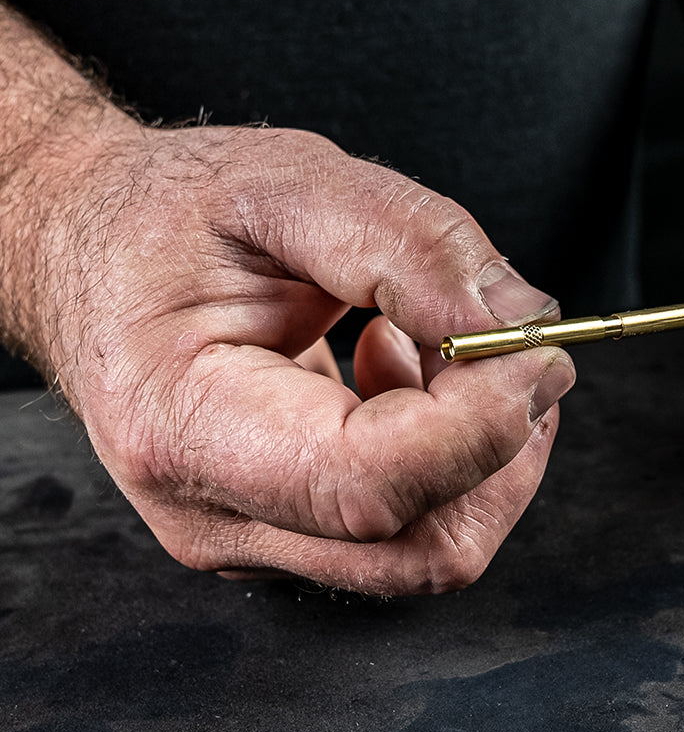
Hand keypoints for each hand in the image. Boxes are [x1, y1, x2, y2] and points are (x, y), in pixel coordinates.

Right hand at [41, 120, 573, 593]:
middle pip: (422, 546)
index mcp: (188, 428)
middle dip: (499, 445)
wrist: (94, 256)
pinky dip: (448, 451)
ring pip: (431, 547)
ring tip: (428, 342)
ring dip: (478, 448)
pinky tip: (399, 369)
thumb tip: (517, 320)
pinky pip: (410, 524)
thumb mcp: (281, 184)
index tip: (540, 351)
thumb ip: (406, 243)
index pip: (370, 486)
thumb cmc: (164, 220)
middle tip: (502, 342)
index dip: (480, 425)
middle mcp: (219, 513)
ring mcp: (257, 534)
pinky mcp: (292, 528)